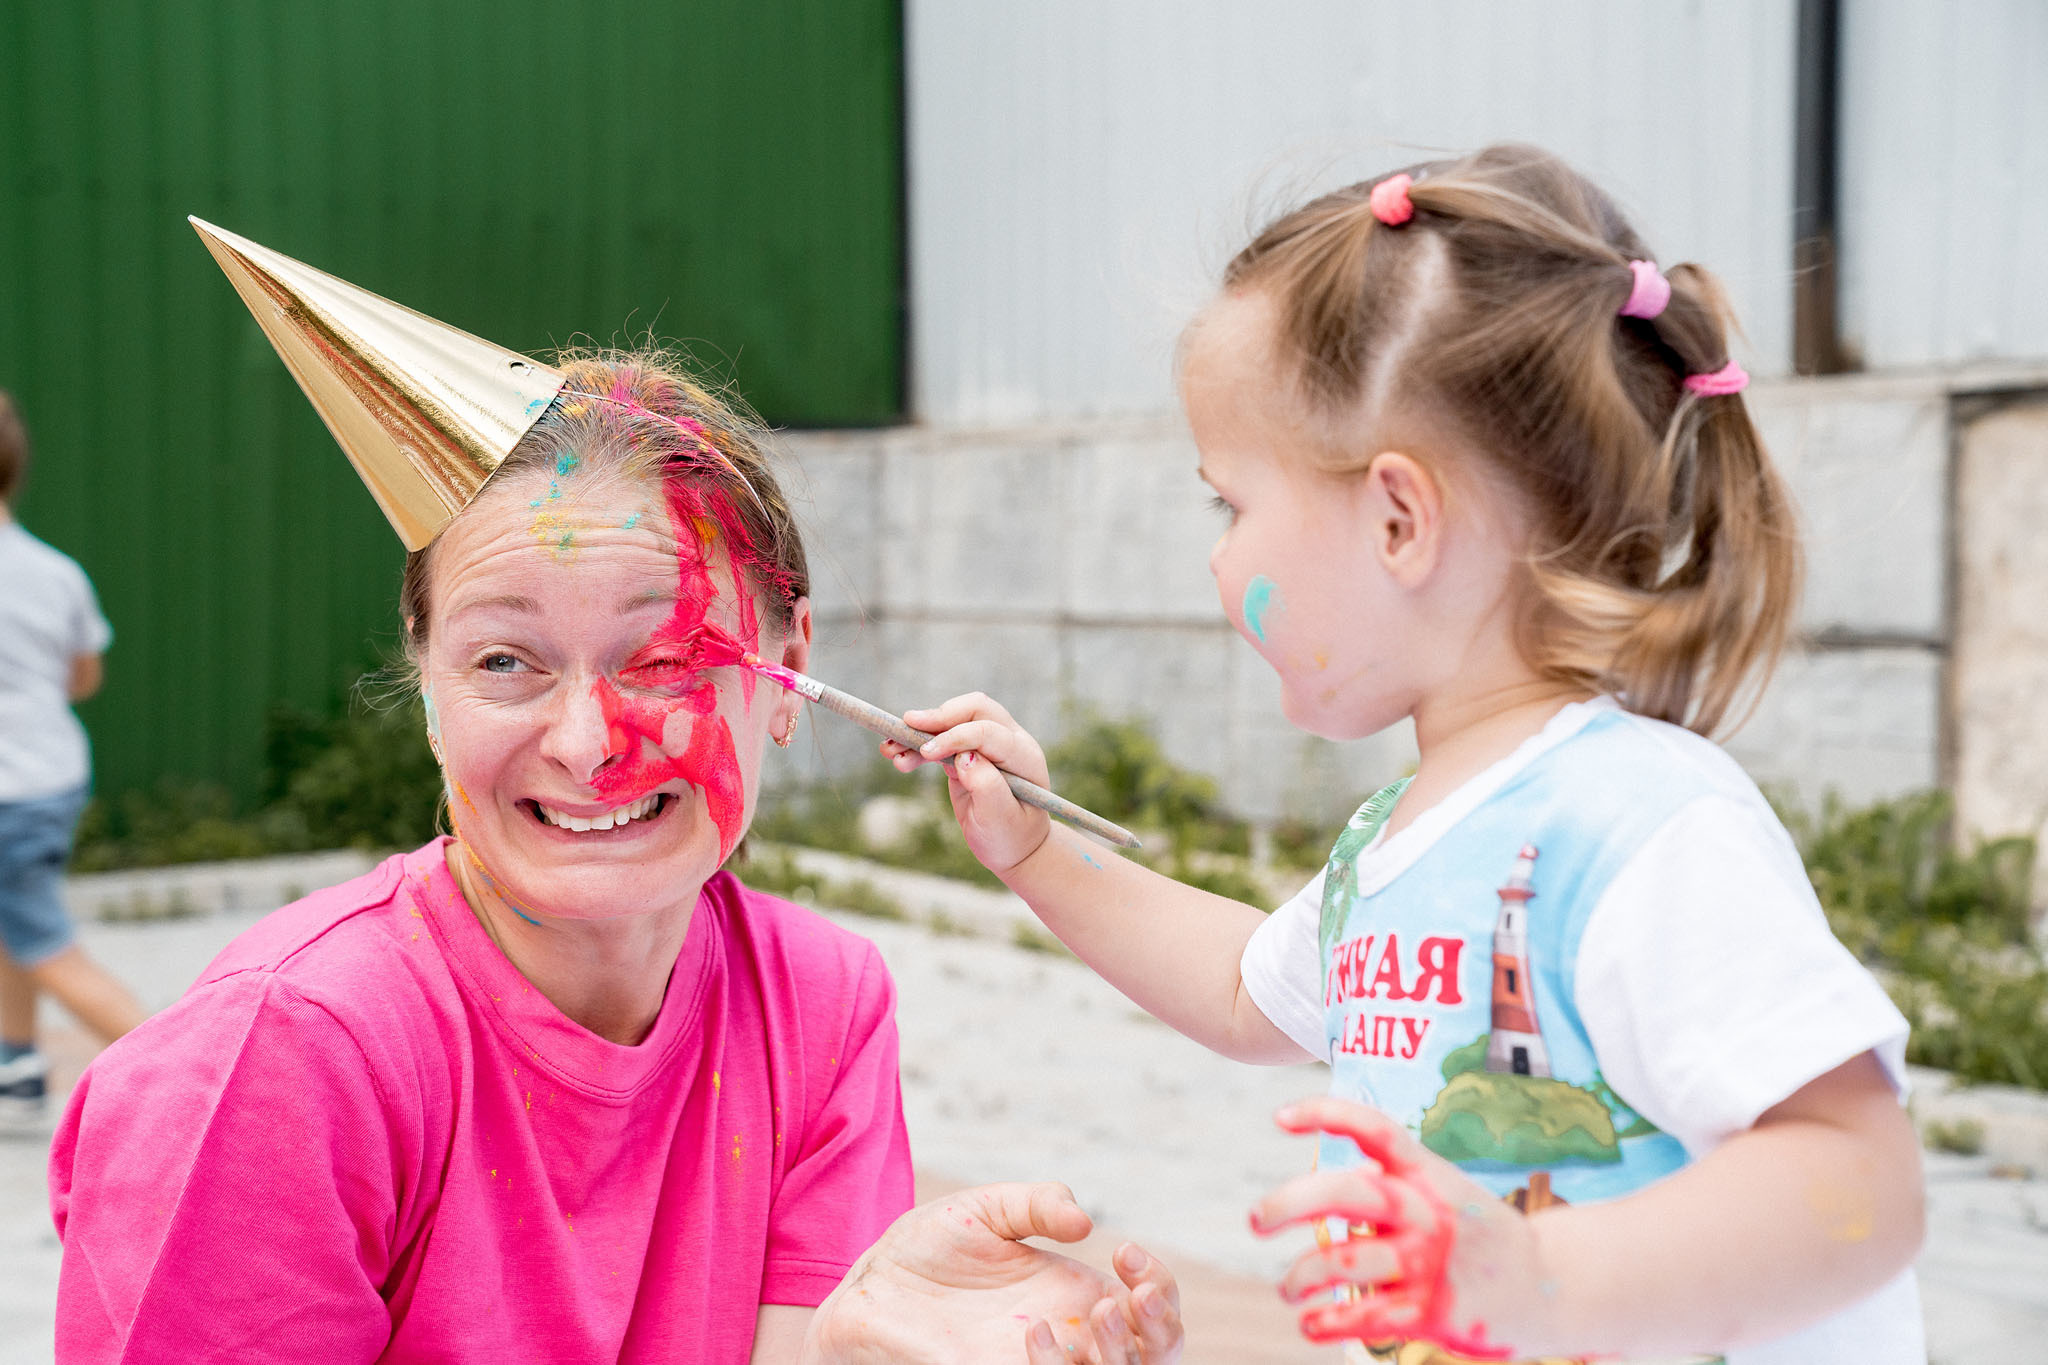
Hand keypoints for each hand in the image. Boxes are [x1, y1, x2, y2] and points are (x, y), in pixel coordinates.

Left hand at [808, 1182, 1181, 1364]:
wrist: (869, 1284)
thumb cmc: (930, 1246)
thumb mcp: (989, 1208)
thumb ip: (1039, 1204)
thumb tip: (1086, 1223)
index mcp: (1078, 1297)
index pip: (1152, 1309)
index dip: (1159, 1287)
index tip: (1126, 1251)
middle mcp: (1069, 1340)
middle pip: (1153, 1359)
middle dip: (1161, 1331)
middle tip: (1129, 1295)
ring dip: (1118, 1357)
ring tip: (1091, 1312)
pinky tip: (1035, 1332)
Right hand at [883, 693, 1053, 874]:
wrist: (1014, 848)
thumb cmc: (1011, 836)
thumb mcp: (1000, 819)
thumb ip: (987, 786)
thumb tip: (964, 756)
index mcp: (1024, 756)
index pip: (988, 731)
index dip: (955, 736)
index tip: (926, 751)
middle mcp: (1010, 742)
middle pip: (974, 710)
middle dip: (939, 716)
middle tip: (906, 725)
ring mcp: (989, 744)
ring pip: (953, 721)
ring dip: (921, 731)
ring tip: (889, 749)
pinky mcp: (969, 753)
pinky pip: (942, 740)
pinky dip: (918, 745)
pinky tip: (897, 756)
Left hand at [1250, 1098, 1552, 1359]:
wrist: (1551, 1286)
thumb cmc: (1477, 1234)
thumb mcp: (1442, 1191)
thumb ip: (1388, 1186)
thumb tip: (1316, 1193)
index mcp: (1426, 1174)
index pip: (1373, 1129)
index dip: (1324, 1113)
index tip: (1278, 1117)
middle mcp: (1425, 1212)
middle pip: (1344, 1193)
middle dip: (1288, 1202)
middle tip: (1255, 1219)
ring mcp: (1428, 1263)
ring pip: (1343, 1261)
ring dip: (1301, 1275)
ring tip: (1287, 1286)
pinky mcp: (1432, 1313)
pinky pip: (1364, 1317)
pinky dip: (1326, 1322)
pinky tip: (1310, 1324)